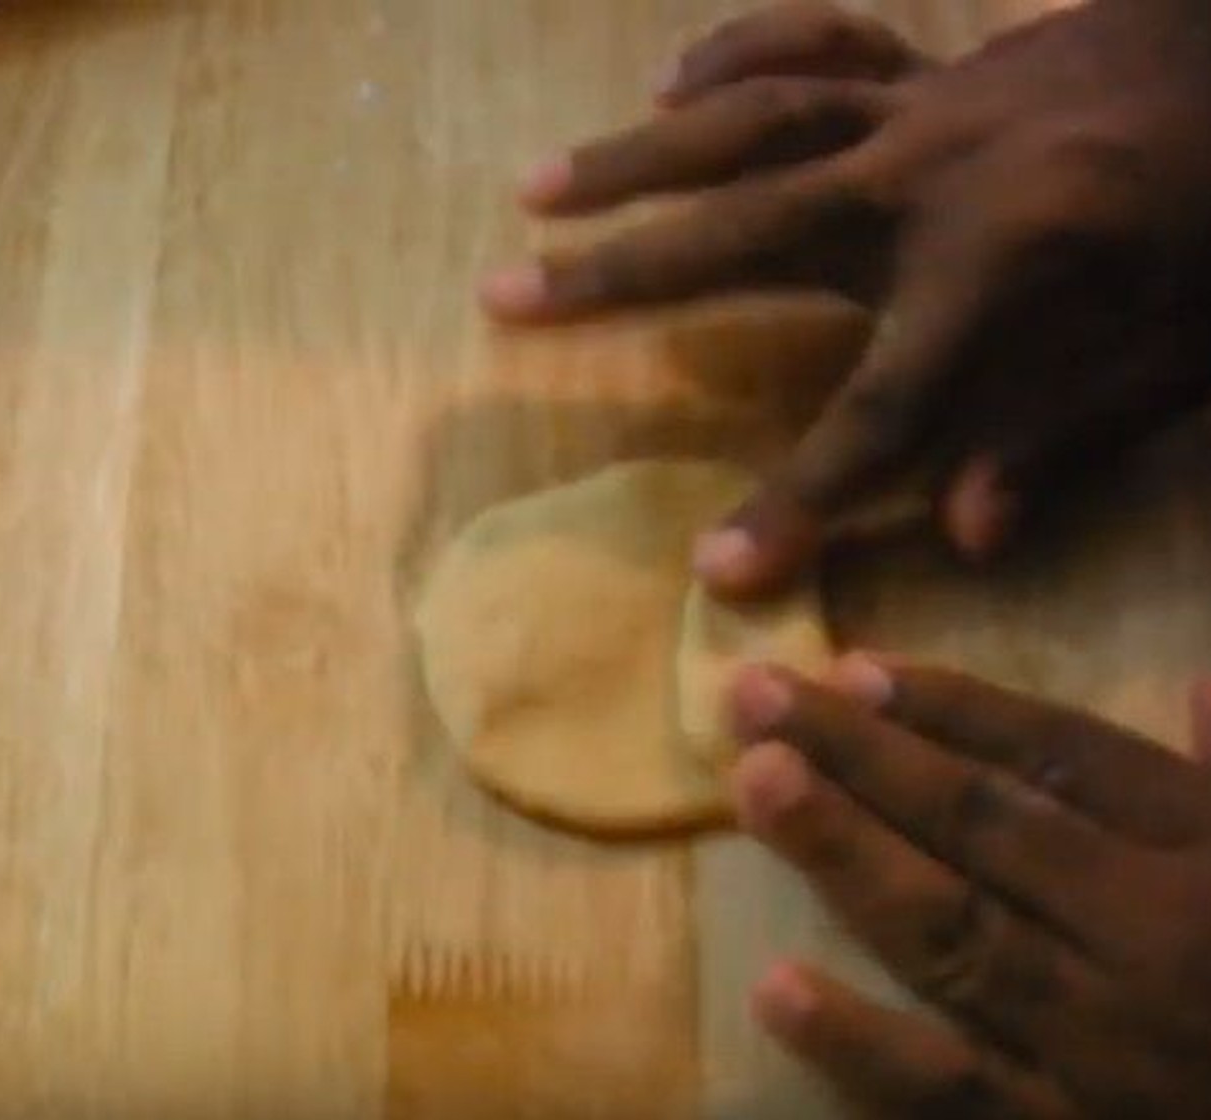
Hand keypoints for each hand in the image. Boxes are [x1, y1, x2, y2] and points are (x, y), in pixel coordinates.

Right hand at [481, 0, 1210, 595]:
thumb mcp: (1181, 353)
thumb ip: (1063, 438)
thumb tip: (961, 533)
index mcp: (1000, 264)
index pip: (877, 410)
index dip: (797, 497)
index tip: (715, 567)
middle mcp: (929, 178)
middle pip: (741, 233)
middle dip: (616, 276)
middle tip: (505, 298)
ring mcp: (922, 105)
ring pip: (748, 122)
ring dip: (633, 158)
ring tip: (538, 191)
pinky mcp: (934, 64)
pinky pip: (816, 45)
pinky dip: (738, 56)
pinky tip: (672, 83)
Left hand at [727, 657, 1210, 1116]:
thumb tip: (1200, 683)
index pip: (1067, 760)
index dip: (956, 708)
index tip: (854, 669)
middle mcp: (1153, 946)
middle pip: (984, 830)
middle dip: (865, 756)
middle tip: (756, 697)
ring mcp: (1102, 1054)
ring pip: (953, 938)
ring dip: (845, 856)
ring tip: (755, 784)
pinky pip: (952, 1094)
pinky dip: (860, 1046)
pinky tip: (773, 990)